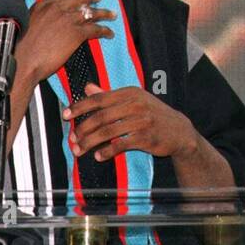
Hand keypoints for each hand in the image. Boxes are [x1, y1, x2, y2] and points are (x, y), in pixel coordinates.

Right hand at [17, 0, 115, 82]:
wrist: (23, 61)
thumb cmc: (20, 50)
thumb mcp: (25, 25)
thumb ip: (38, 19)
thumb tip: (45, 22)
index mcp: (42, 6)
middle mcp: (56, 9)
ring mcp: (67, 20)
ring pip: (90, 13)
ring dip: (103, 13)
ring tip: (112, 15)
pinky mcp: (76, 33)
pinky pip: (95, 29)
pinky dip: (105, 31)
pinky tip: (110, 34)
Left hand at [64, 82, 197, 162]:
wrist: (179, 131)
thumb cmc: (153, 114)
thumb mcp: (134, 99)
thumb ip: (109, 95)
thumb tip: (87, 88)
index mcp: (130, 92)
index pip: (99, 99)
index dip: (80, 107)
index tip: (66, 115)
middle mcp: (135, 104)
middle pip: (101, 116)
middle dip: (83, 129)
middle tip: (72, 138)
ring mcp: (142, 121)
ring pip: (108, 131)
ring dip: (90, 142)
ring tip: (80, 149)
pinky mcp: (146, 138)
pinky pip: (121, 144)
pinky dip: (107, 151)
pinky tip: (99, 156)